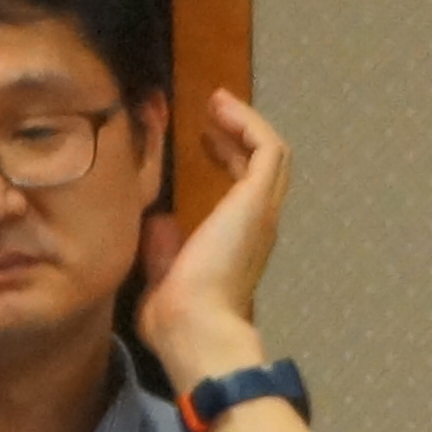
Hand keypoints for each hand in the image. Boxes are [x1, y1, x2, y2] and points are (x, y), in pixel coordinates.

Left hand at [133, 86, 292, 383]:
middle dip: (241, 133)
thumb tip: (158, 222)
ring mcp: (261, 212)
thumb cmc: (176, 318)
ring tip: (219, 103)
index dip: (228, 158)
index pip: (246, 189)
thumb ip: (163, 248)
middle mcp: (258, 225)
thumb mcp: (161, 275)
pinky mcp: (256, 200)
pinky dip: (249, 124)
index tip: (204, 139)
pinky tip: (222, 110)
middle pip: (266, 166)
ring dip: (247, 123)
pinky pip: (268, 149)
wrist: (195, 329)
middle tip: (215, 111)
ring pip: (273, 154)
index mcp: (239, 243)